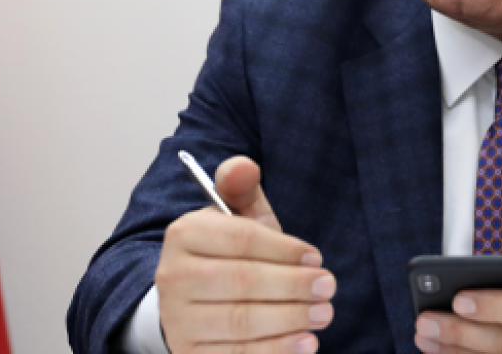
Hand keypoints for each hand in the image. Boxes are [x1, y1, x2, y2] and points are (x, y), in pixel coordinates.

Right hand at [156, 156, 335, 353]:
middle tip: (328, 287)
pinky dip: (275, 351)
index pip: (240, 238)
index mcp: (184, 233)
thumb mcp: (235, 216)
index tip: (316, 258)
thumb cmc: (227, 254)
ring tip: (323, 313)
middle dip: (293, 285)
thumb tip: (243, 166)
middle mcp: (173, 276)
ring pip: (241, 321)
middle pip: (242, 281)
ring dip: (290, 318)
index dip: (284, 249)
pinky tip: (305, 343)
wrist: (192, 302)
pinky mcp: (188, 353)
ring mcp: (177, 319)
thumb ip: (241, 188)